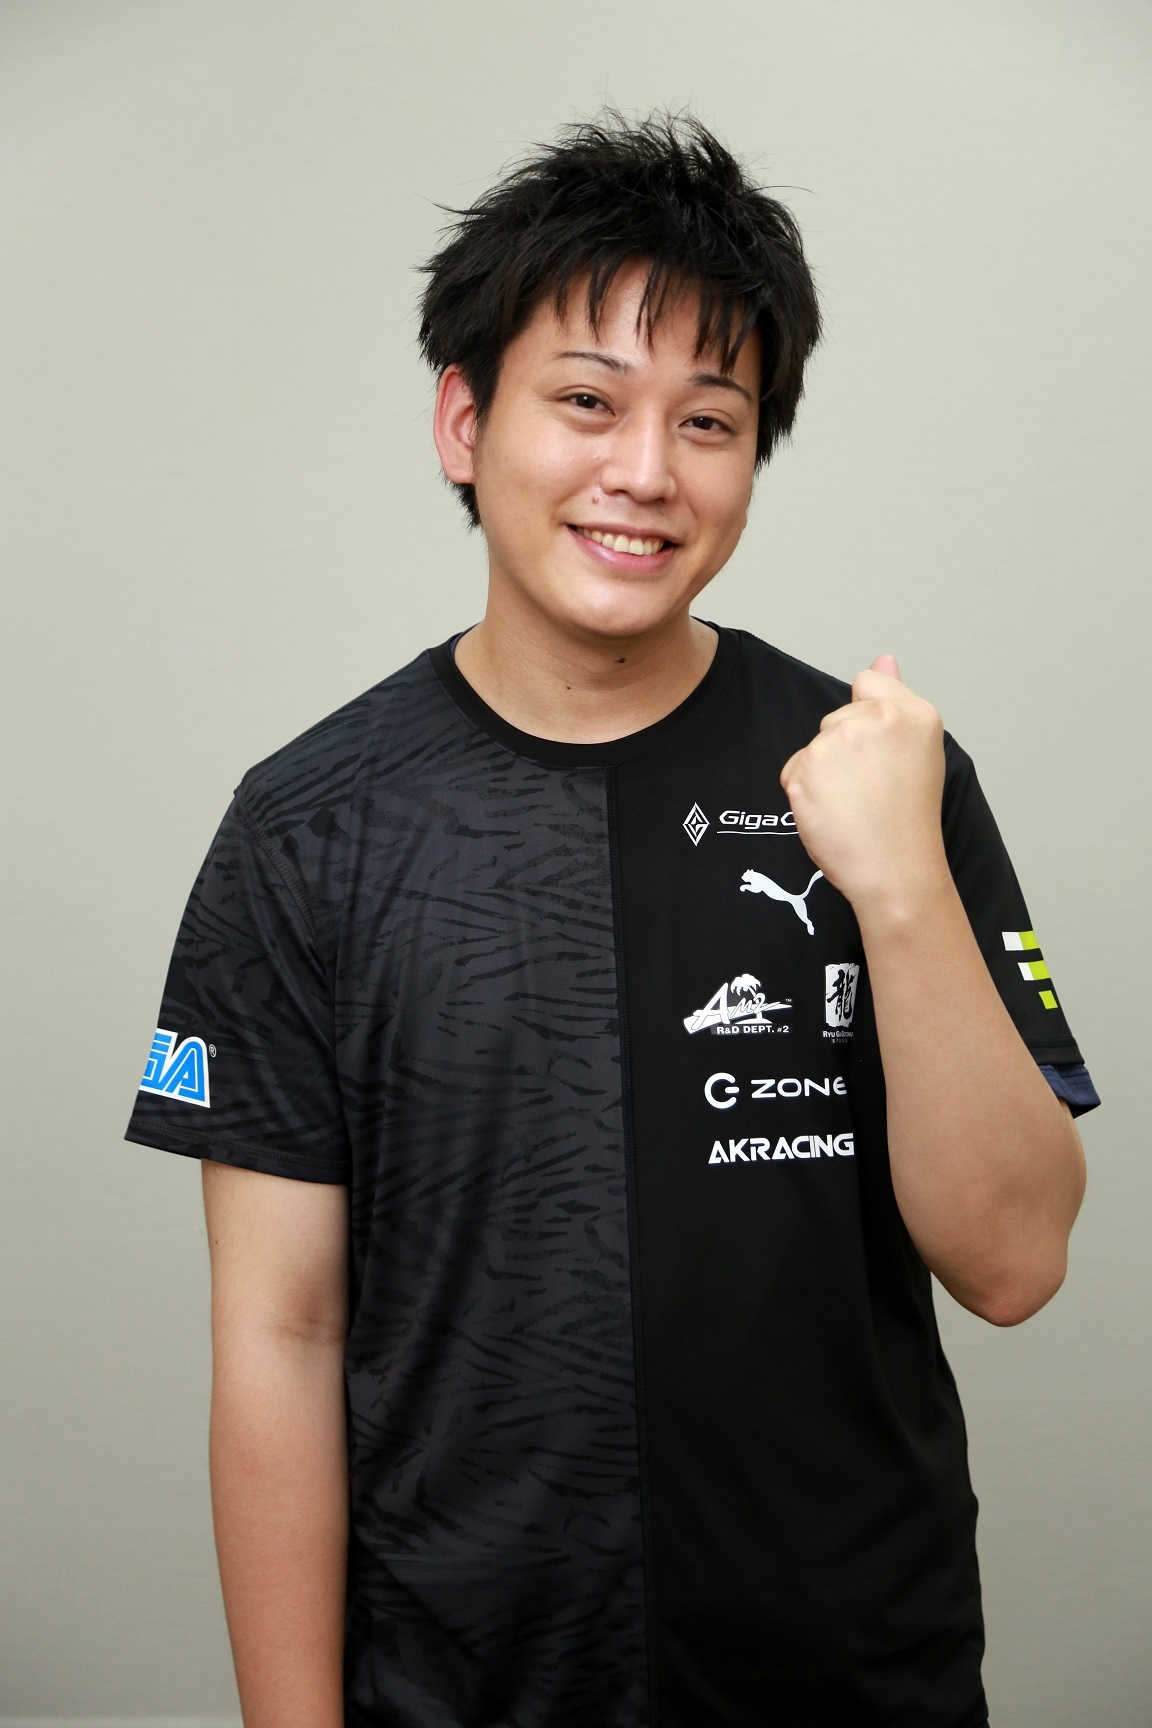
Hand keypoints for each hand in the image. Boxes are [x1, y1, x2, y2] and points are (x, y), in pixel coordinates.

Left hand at [779, 655, 948, 918]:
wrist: (896, 872)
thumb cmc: (908, 820)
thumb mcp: (918, 749)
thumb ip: (894, 696)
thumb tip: (883, 657)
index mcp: (913, 712)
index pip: (866, 684)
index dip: (868, 723)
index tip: (883, 758)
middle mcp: (875, 720)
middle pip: (835, 719)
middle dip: (845, 751)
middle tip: (872, 790)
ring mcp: (836, 743)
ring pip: (814, 746)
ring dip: (824, 774)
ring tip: (854, 804)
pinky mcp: (804, 769)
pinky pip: (793, 771)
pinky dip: (805, 794)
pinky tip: (832, 813)